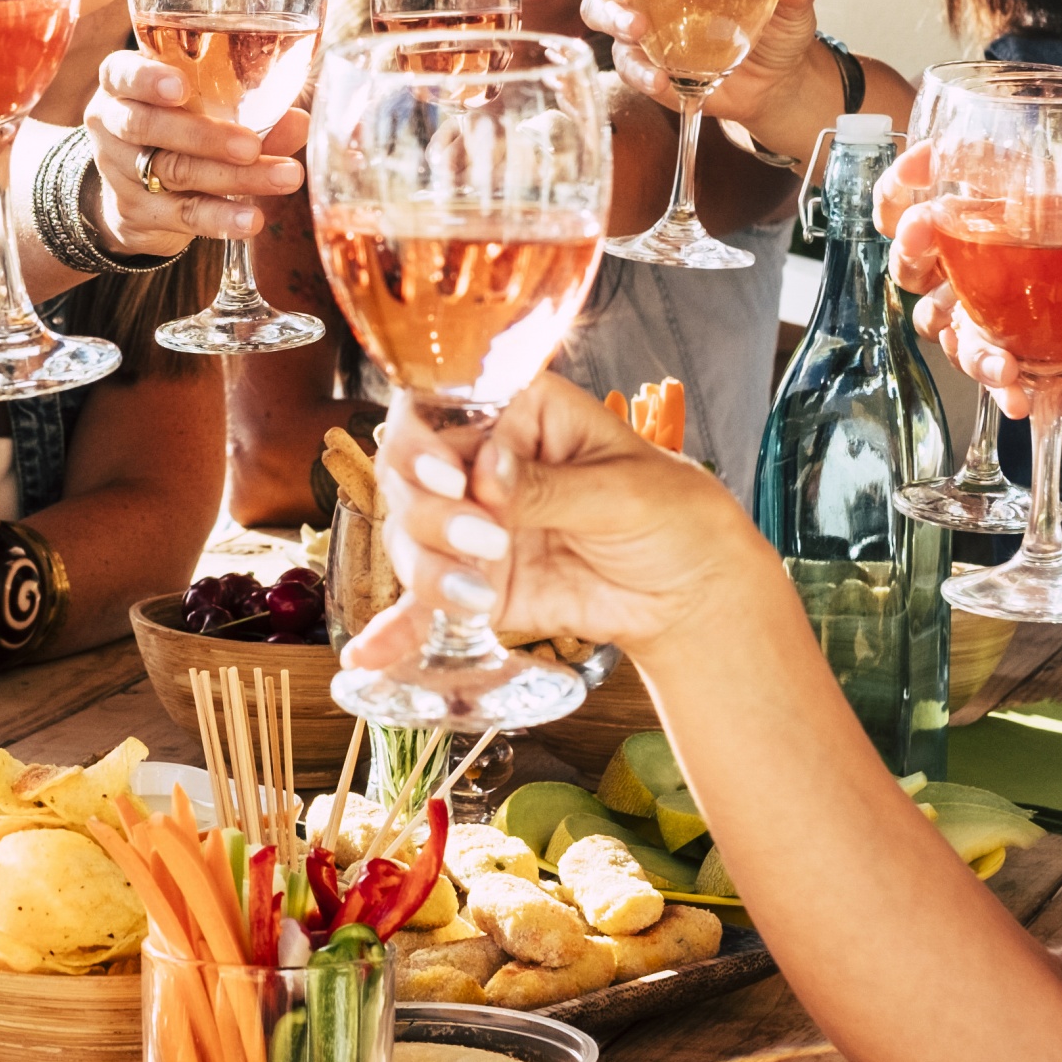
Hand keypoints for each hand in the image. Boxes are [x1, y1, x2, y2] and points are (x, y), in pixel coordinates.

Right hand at [85, 52, 309, 254]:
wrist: (136, 194)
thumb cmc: (177, 131)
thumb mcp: (203, 112)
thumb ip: (250, 112)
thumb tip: (299, 120)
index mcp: (122, 85)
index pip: (121, 74)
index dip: (147, 79)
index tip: (180, 86)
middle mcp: (112, 123)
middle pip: (148, 126)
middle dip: (204, 136)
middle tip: (252, 145)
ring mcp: (119, 170)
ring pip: (174, 171)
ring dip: (234, 177)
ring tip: (283, 178)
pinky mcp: (136, 211)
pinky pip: (182, 214)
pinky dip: (220, 217)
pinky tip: (251, 220)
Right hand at [341, 374, 755, 673]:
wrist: (693, 593)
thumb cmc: (673, 514)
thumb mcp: (625, 492)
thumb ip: (552, 486)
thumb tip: (489, 474)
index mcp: (520, 412)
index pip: (445, 406)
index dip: (428, 438)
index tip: (453, 477)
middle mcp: (482, 462)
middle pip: (411, 473)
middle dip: (432, 513)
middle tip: (484, 541)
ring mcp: (473, 526)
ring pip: (410, 536)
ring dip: (427, 568)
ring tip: (479, 596)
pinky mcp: (473, 585)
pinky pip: (423, 604)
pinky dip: (396, 628)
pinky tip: (367, 655)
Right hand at [575, 0, 824, 134]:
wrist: (777, 82)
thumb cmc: (777, 25)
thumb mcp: (793, 3)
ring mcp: (639, 23)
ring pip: (597, 9)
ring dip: (612, 16)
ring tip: (640, 29)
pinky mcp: (643, 63)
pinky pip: (624, 63)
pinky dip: (638, 70)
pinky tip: (661, 78)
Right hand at [878, 144, 1061, 435]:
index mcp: (1045, 214)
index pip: (976, 174)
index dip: (934, 165)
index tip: (921, 163)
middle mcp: (1009, 256)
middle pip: (927, 237)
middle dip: (910, 241)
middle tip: (919, 245)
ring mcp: (1000, 308)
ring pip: (938, 306)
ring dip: (953, 327)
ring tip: (997, 359)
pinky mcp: (1006, 354)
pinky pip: (973, 359)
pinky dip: (986, 376)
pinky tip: (1015, 391)